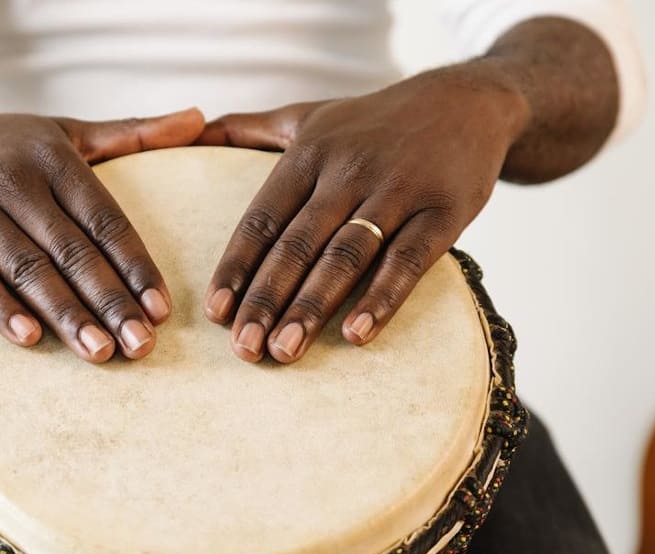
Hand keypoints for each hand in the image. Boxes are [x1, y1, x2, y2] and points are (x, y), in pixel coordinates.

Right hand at [0, 97, 204, 362]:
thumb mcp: (62, 131)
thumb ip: (132, 134)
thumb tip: (201, 120)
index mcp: (51, 155)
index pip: (105, 218)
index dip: (135, 266)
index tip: (163, 309)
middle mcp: (10, 177)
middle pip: (70, 249)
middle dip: (110, 300)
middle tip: (142, 345)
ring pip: (25, 267)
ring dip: (66, 313)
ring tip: (101, 352)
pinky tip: (30, 338)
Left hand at [199, 62, 530, 362]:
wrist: (466, 102)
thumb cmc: (372, 121)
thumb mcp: (308, 115)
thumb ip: (247, 129)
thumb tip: (189, 134)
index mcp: (309, 154)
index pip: (263, 218)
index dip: (237, 266)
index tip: (215, 312)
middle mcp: (348, 170)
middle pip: (297, 243)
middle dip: (266, 299)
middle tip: (242, 349)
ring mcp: (397, 191)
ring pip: (346, 255)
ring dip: (312, 306)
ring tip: (284, 351)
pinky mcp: (445, 211)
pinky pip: (408, 260)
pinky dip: (382, 298)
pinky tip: (356, 335)